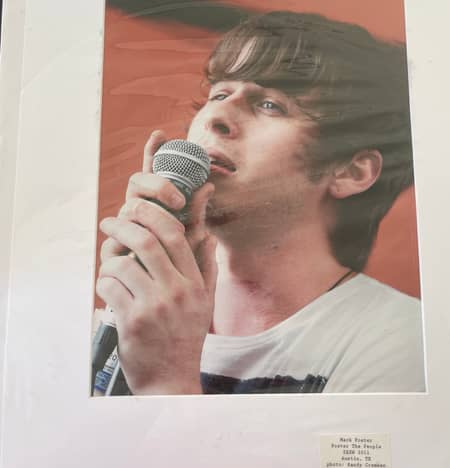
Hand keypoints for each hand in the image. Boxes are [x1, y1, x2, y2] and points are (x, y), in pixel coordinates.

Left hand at [96, 131, 216, 394]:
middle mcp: (177, 292)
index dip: (153, 215)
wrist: (171, 379)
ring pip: (123, 264)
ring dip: (109, 260)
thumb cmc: (186, 337)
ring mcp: (155, 308)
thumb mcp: (205, 302)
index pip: (176, 237)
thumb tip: (208, 236)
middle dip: (123, 226)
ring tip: (108, 263)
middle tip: (109, 222)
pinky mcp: (132, 323)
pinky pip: (109, 287)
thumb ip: (207, 267)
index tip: (136, 207)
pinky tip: (107, 288)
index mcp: (195, 284)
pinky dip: (103, 282)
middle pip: (147, 243)